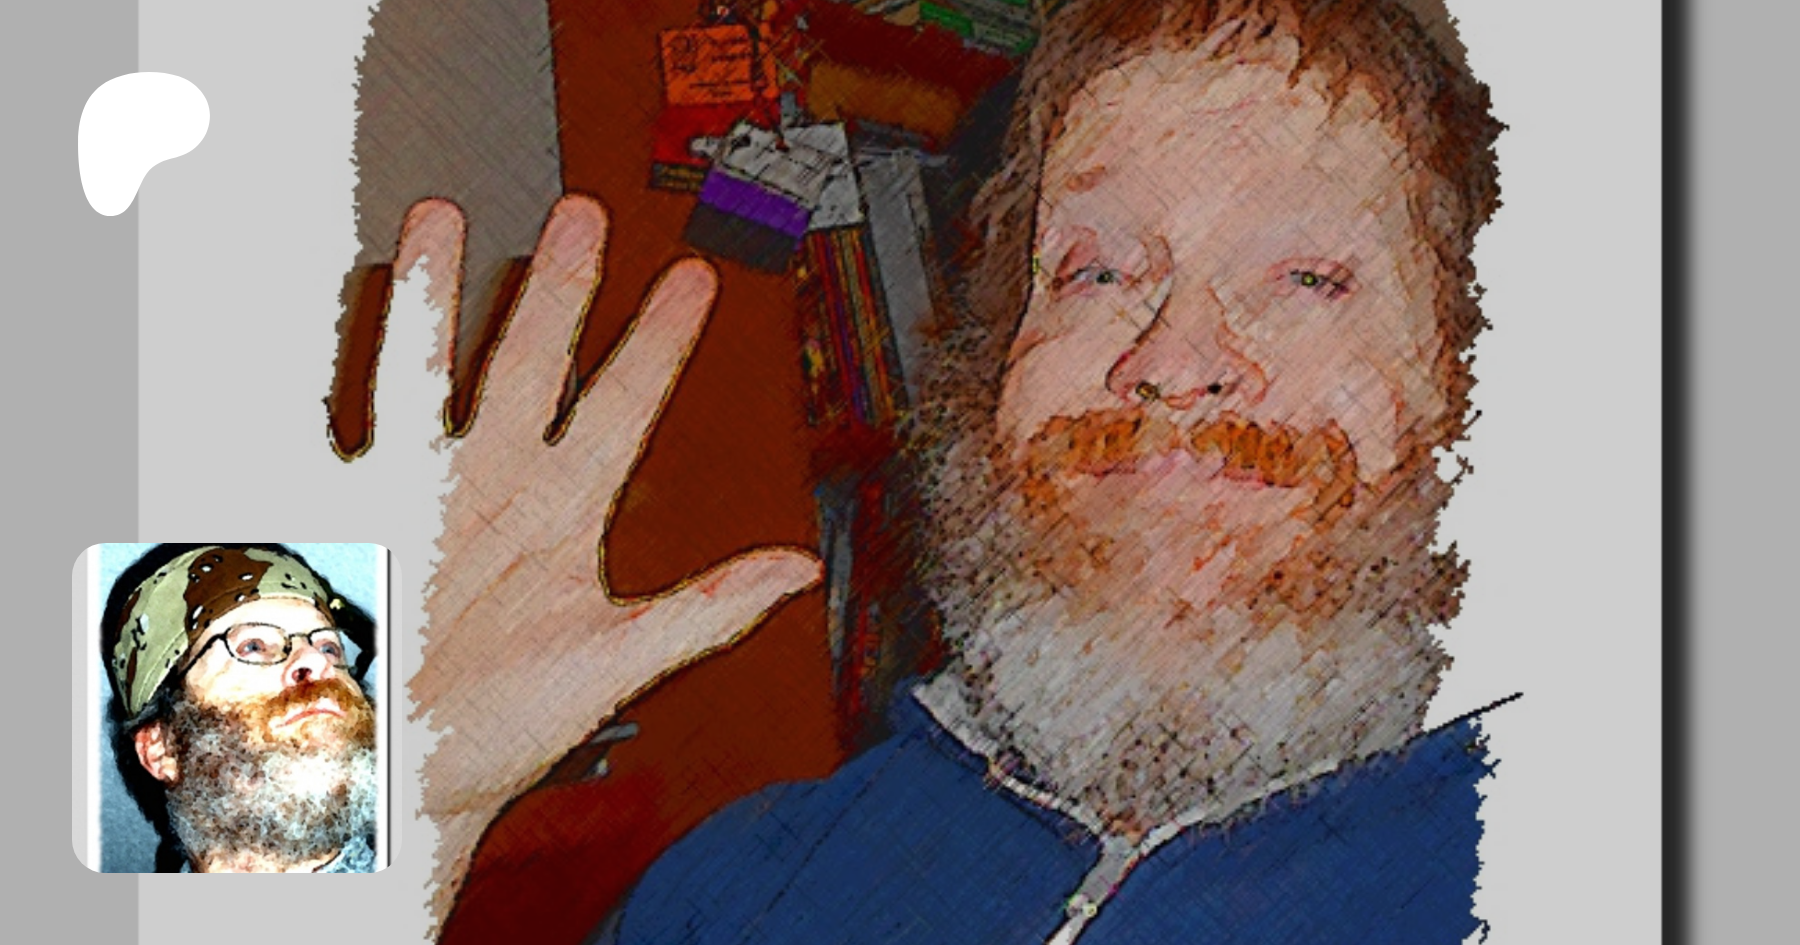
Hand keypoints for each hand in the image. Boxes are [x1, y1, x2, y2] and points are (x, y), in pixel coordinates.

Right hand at [352, 195, 821, 920]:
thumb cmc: (506, 733)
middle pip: (531, 362)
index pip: (622, 406)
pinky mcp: (347, 512)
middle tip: (586, 212)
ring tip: (442, 218)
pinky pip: (340, 422)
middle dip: (559, 289)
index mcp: (566, 513)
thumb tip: (800, 570)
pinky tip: (333, 304)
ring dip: (436, 298)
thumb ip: (705, 611)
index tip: (694, 278)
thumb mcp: (615, 665)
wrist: (398, 782)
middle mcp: (495, 485)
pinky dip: (331, 367)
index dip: (658, 344)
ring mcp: (418, 491)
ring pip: (428, 371)